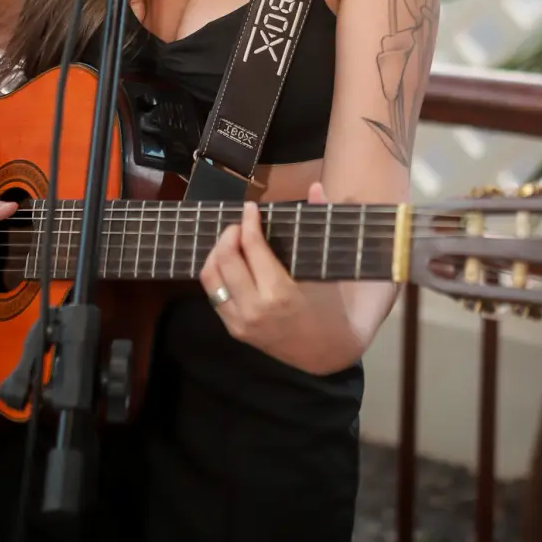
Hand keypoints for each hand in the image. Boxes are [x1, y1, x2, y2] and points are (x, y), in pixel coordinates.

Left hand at [199, 182, 328, 363]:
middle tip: (241, 223)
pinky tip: (230, 263)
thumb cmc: (331, 306)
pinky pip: (213, 294)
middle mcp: (254, 308)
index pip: (251, 247)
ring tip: (232, 240)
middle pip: (225, 259)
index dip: (248, 221)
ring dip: (217, 252)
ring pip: (211, 277)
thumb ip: (322, 223)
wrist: (327, 353)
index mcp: (280, 292)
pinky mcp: (234, 330)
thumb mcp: (329, 267)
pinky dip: (217, 273)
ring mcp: (241, 322)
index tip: (252, 207)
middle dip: (229, 233)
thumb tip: (317, 188)